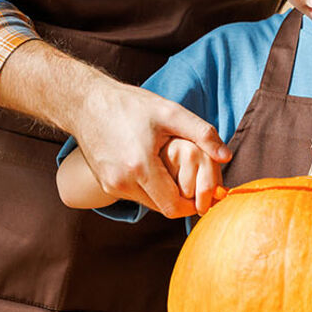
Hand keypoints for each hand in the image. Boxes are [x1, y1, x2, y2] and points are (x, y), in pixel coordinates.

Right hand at [66, 82, 230, 219]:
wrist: (85, 103)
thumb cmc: (129, 105)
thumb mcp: (169, 112)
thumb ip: (202, 133)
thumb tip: (227, 157)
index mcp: (141, 167)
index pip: (174, 207)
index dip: (194, 204)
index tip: (206, 193)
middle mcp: (123, 183)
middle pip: (163, 208)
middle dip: (181, 198)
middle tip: (193, 179)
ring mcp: (111, 186)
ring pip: (149, 202)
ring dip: (164, 192)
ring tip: (172, 168)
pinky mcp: (105, 184)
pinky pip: (135, 194)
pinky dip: (148, 187)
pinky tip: (153, 166)